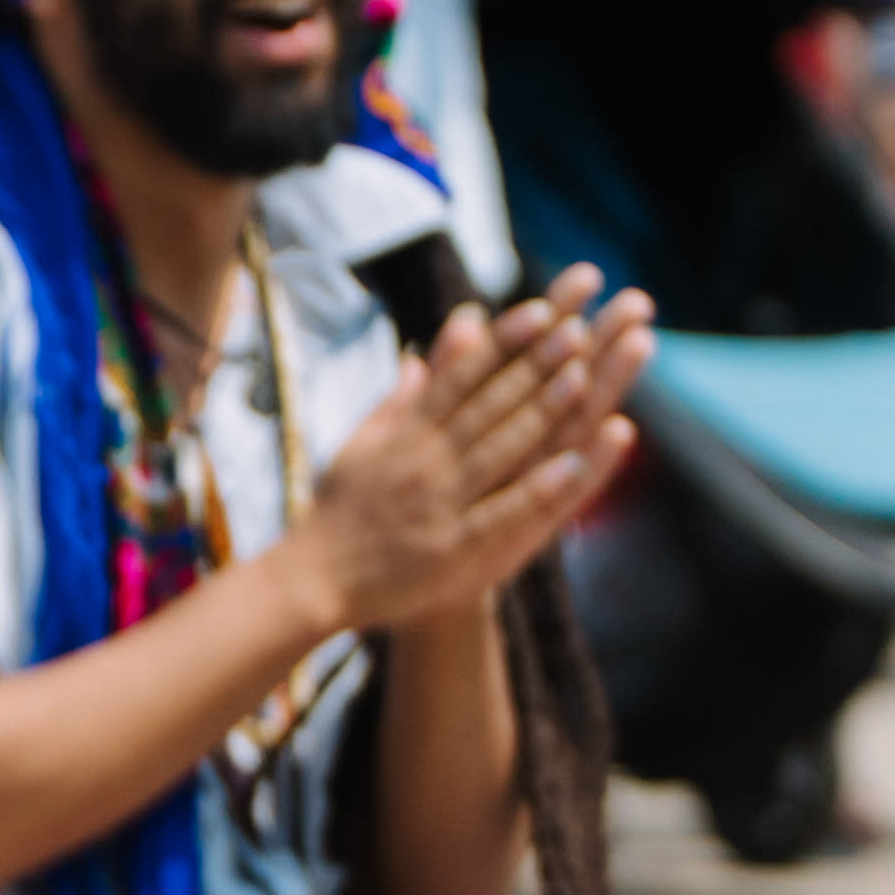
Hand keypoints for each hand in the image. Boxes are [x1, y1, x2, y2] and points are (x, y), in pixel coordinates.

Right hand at [291, 266, 646, 634]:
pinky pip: (499, 513)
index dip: (503, 343)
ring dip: (542, 412)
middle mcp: (423, 461)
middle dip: (534, 364)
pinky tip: (573, 465)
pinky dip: (536, 489)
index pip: (460, 378)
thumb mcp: (358, 447)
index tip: (542, 312)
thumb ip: (395, 403)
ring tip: (584, 376)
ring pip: (498, 448)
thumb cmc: (335, 513)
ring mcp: (438, 503)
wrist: (311, 581)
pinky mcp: (450, 548)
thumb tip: (419, 356)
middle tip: (578, 328)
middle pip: (487, 404)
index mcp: (404, 435)